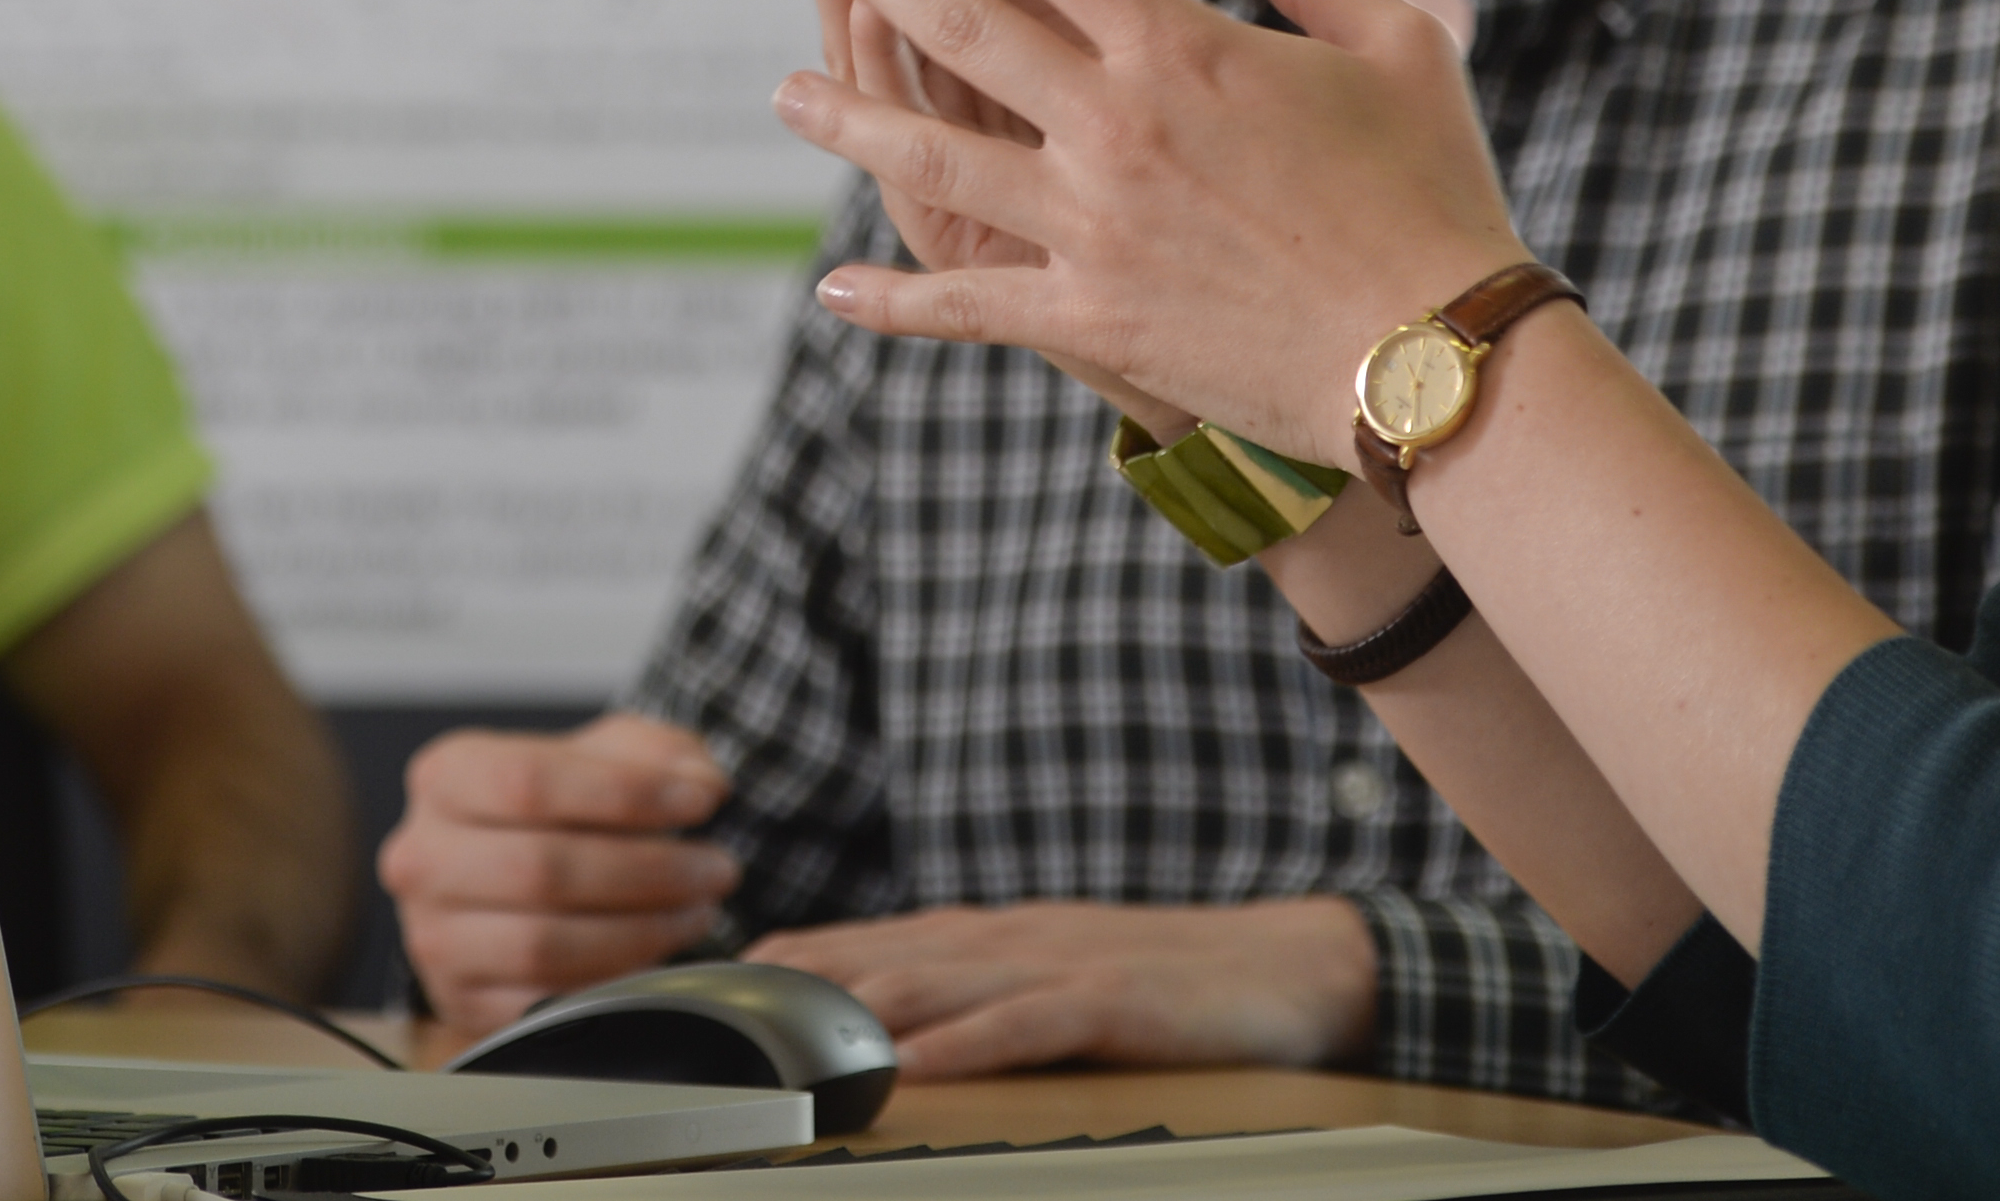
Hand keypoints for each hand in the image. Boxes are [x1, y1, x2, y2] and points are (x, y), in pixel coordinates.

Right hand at [379, 712, 741, 1042]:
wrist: (520, 873)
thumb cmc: (565, 806)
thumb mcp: (609, 753)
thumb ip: (661, 752)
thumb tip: (702, 785)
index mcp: (446, 776)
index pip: (529, 782)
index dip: (627, 794)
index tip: (700, 802)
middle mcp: (422, 856)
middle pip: (540, 868)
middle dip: (650, 871)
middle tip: (716, 869)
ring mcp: (433, 936)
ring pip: (542, 945)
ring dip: (641, 932)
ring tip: (697, 911)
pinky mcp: (461, 1000)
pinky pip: (543, 1003)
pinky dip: (612, 983)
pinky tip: (658, 955)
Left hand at [745, 898, 1376, 1079]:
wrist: (1289, 965)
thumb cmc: (1166, 986)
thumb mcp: (1054, 979)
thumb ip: (976, 990)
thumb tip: (886, 1016)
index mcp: (994, 936)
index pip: (871, 939)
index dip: (791, 958)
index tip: (710, 984)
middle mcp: (1012, 940)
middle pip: (884, 955)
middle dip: (798, 982)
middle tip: (718, 1011)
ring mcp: (1060, 966)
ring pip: (939, 981)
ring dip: (856, 1004)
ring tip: (787, 1032)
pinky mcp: (1111, 1001)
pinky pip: (1026, 1023)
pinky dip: (966, 1042)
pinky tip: (916, 1063)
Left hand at [778, 0, 1530, 463]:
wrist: (1436, 358)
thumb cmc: (1432, 197)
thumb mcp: (1403, 49)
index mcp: (1182, 45)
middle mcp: (1116, 122)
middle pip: (961, 24)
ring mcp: (1091, 224)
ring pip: (932, 152)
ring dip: (848, 115)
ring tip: (785, 92)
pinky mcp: (1090, 316)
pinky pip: (967, 302)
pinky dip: (894, 300)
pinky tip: (835, 287)